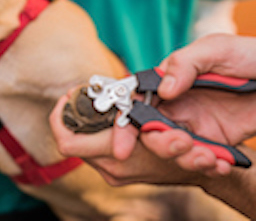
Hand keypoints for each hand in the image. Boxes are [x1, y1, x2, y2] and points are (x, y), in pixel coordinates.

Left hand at [50, 90, 207, 185]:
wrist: (203, 168)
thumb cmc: (185, 138)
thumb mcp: (159, 110)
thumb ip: (135, 102)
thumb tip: (107, 88)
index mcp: (114, 153)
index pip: (67, 142)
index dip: (60, 117)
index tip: (67, 96)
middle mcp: (110, 168)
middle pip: (71, 141)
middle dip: (71, 116)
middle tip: (76, 94)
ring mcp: (113, 174)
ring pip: (82, 146)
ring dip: (85, 124)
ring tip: (92, 101)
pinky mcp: (117, 174)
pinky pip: (94, 151)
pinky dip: (95, 133)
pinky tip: (105, 118)